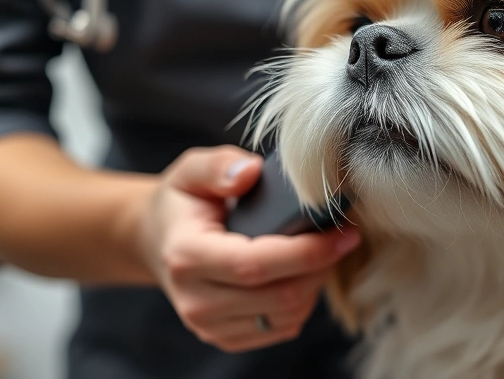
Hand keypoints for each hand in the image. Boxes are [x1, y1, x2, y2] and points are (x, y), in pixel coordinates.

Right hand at [136, 145, 360, 351]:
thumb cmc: (184, 203)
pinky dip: (303, 303)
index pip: (256, 264)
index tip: (345, 232)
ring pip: (286, 316)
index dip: (308, 252)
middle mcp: (195, 300)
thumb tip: (251, 172)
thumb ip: (219, 166)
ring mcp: (208, 326)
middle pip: (279, 296)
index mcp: (187, 255)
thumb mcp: (191, 170)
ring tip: (322, 252)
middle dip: (321, 266)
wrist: (158, 241)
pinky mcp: (225, 338)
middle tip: (342, 237)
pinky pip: (281, 329)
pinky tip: (302, 274)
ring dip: (315, 285)